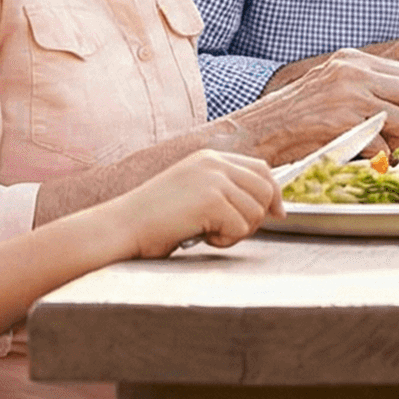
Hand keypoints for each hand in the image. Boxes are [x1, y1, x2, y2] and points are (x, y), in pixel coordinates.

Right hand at [108, 149, 276, 256]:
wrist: (121, 227)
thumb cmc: (154, 220)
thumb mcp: (193, 193)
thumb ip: (225, 191)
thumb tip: (268, 206)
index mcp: (210, 158)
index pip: (261, 168)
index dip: (274, 193)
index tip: (277, 213)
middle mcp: (214, 163)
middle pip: (266, 189)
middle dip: (255, 217)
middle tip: (226, 231)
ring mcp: (213, 179)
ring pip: (256, 211)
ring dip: (237, 232)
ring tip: (207, 233)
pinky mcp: (211, 200)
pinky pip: (240, 227)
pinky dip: (225, 240)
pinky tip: (201, 237)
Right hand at [226, 49, 398, 158]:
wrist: (259, 132)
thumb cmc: (297, 120)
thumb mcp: (336, 90)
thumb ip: (372, 90)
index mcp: (355, 61)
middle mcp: (355, 70)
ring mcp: (349, 93)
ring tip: (383, 147)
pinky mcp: (344, 119)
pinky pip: (387, 139)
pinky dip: (382, 153)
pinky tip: (364, 154)